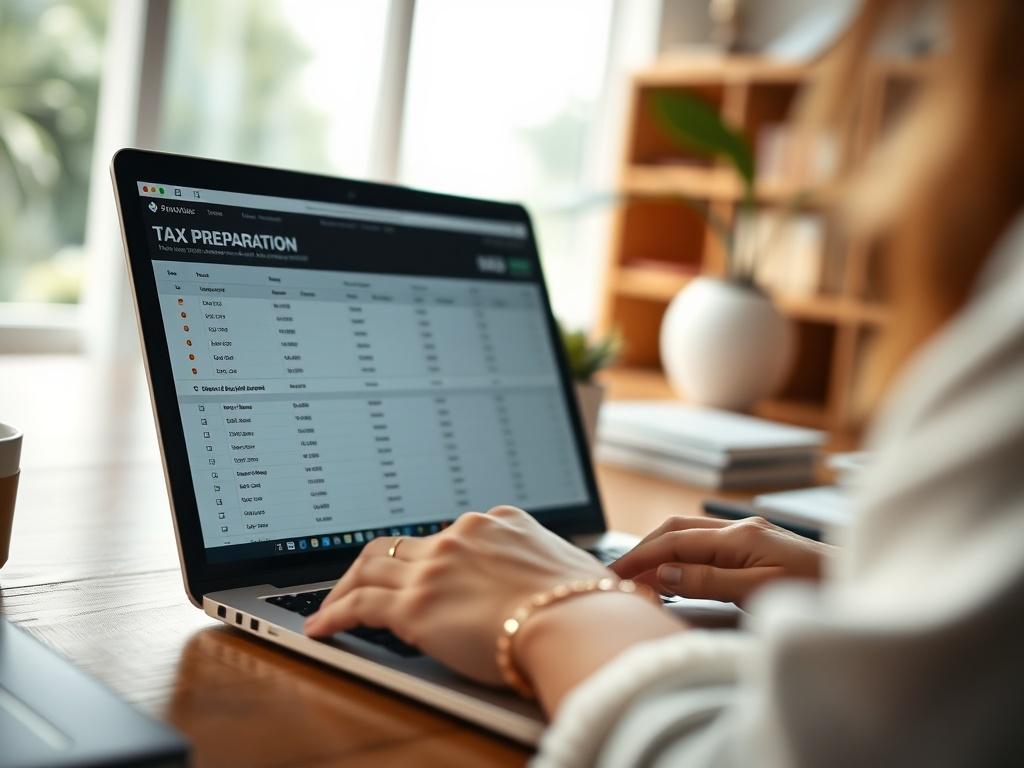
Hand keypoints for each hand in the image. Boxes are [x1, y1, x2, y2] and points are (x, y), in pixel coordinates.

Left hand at [304, 506, 610, 685]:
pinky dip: (334, 614)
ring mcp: (436, 567)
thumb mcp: (577, 569)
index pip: (449, 535)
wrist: (580, 623)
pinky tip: (323, 627)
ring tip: (331, 606)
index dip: (427, 556)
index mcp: (501, 523)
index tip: (419, 571)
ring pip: (371, 566)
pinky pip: (359, 605)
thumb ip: (557, 570)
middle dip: (378, 565)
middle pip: (403, 545)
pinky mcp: (417, 605)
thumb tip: (581, 584)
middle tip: (360, 584)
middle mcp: (463, 535)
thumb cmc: (592, 606)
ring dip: (346, 586)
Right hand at [611, 515, 833, 605]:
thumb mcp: (760, 594)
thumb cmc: (818, 595)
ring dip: (660, 550)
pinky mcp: (758, 543)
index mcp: (740, 535)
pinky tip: (675, 572)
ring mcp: (751, 532)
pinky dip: (681, 554)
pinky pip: (706, 542)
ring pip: (689, 533)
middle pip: (676, 529)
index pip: (674, 542)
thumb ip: (710, 581)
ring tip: (638, 575)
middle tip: (618, 575)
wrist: (864, 588)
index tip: (614, 575)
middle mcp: (742, 527)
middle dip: (643, 549)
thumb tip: (665, 572)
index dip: (639, 557)